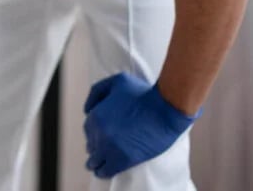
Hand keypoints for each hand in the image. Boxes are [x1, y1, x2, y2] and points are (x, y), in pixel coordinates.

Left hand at [83, 73, 199, 178]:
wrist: (165, 109)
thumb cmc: (143, 93)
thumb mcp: (116, 81)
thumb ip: (97, 92)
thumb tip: (87, 110)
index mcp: (96, 115)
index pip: (88, 130)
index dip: (94, 134)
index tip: (99, 138)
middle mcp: (100, 132)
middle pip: (92, 145)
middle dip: (96, 147)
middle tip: (101, 151)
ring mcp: (111, 147)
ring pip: (96, 160)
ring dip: (97, 162)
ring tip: (98, 166)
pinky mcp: (124, 159)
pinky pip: (108, 169)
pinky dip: (104, 171)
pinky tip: (103, 172)